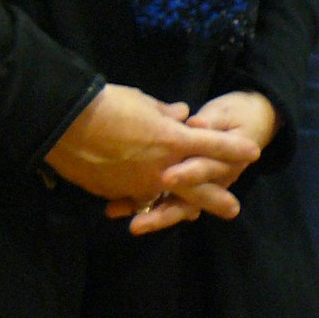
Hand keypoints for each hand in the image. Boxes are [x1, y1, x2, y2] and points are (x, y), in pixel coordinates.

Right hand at [46, 85, 261, 218]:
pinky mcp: (115, 193)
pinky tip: (146, 205)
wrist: (65, 125)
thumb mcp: (144, 102)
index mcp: (173, 140)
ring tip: (190, 215)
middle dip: (217, 198)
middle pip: (198, 186)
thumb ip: (166, 113)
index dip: (234, 149)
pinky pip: (134, 198)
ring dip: (179, 205)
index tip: (253, 153)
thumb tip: (182, 115)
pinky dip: (142, 200)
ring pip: (165, 199)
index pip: (213, 145)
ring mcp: (138, 184)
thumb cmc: (109, 105)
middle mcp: (161, 167)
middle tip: (233, 210)